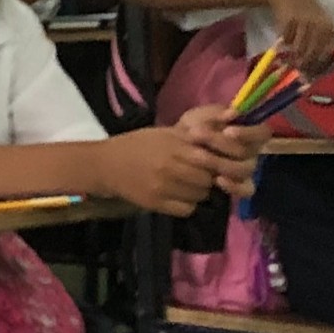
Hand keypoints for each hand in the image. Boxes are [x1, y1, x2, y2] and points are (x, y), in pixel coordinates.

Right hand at [97, 123, 233, 215]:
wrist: (105, 164)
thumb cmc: (137, 144)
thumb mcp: (166, 132)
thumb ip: (196, 133)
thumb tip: (228, 123)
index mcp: (174, 148)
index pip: (210, 159)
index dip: (219, 163)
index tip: (218, 163)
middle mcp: (169, 168)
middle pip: (207, 179)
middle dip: (211, 177)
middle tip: (205, 174)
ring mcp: (162, 188)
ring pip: (199, 196)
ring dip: (201, 191)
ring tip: (192, 184)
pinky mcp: (155, 204)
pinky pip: (186, 209)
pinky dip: (189, 204)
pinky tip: (181, 196)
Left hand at [169, 104, 263, 197]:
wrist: (171, 151)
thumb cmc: (191, 130)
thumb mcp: (198, 118)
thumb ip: (215, 114)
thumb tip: (234, 113)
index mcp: (248, 133)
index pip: (262, 132)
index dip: (248, 133)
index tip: (227, 131)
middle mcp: (251, 152)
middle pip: (248, 152)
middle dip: (221, 144)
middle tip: (197, 136)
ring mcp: (245, 170)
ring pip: (244, 169)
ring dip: (220, 162)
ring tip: (198, 156)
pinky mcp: (238, 186)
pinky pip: (245, 189)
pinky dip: (234, 186)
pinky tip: (218, 180)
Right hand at [261, 0, 333, 72]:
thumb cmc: (305, 12)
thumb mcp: (319, 25)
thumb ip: (320, 42)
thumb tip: (316, 67)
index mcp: (330, 28)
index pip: (326, 53)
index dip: (317, 65)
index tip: (309, 74)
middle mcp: (320, 25)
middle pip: (312, 53)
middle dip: (303, 64)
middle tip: (296, 70)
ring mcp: (305, 23)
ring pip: (298, 48)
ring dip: (292, 57)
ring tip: (287, 61)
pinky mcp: (290, 21)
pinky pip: (286, 39)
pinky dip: (284, 43)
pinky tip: (283, 42)